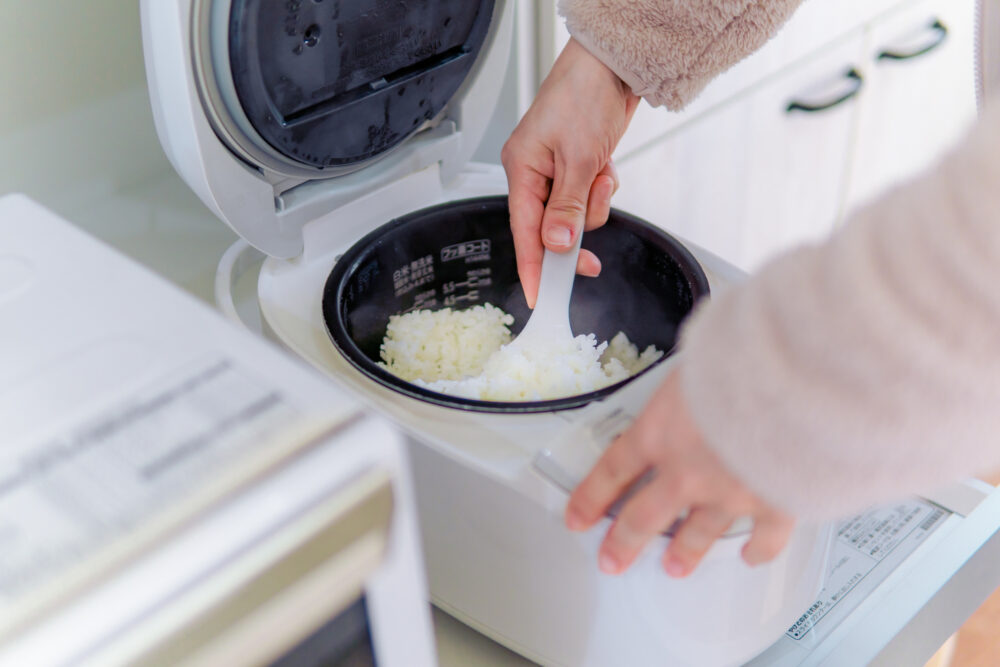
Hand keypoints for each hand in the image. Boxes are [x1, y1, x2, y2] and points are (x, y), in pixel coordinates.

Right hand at [501, 38, 639, 307]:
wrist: (613, 64)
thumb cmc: (584, 95)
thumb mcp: (578, 158)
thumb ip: (567, 208)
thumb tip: (556, 244)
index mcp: (521, 169)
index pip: (523, 232)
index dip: (531, 269)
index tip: (538, 298)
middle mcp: (534, 173)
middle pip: (550, 228)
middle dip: (574, 235)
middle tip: (591, 262)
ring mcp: (556, 171)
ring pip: (575, 215)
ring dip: (594, 204)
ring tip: (601, 175)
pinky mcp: (577, 167)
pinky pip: (589, 197)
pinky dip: (602, 189)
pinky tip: (606, 168)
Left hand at [565, 370, 794, 576]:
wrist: (799, 384)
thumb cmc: (746, 359)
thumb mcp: (696, 357)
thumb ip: (689, 378)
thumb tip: (698, 364)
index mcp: (660, 432)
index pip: (613, 470)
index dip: (590, 497)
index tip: (578, 516)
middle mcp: (688, 472)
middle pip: (644, 517)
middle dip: (624, 542)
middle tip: (612, 558)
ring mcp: (730, 493)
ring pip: (698, 534)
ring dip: (684, 552)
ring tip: (674, 566)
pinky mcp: (776, 503)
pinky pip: (764, 538)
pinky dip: (758, 549)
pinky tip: (750, 555)